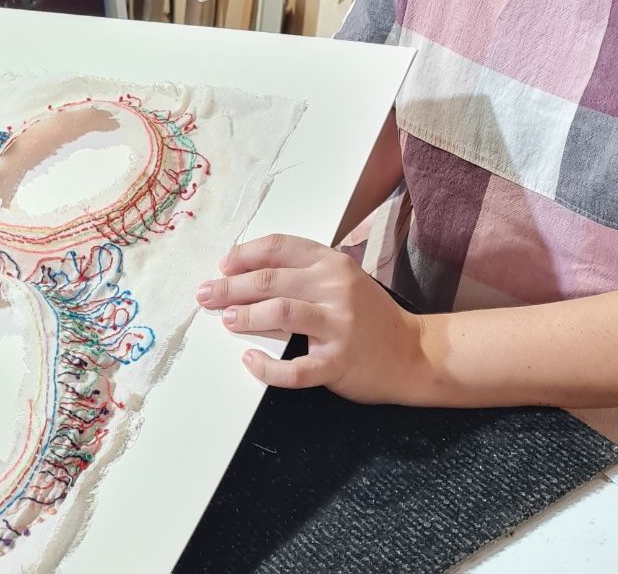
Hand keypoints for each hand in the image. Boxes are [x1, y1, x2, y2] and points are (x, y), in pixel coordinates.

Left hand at [195, 233, 424, 402]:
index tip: (223, 264)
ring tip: (225, 320)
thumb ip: (304, 273)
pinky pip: (294, 369)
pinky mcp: (337, 362)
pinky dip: (266, 367)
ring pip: (280, 313)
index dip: (246, 254)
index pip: (281, 247)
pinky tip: (249, 362)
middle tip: (206, 294)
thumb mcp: (343, 279)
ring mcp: (337, 325)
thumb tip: (248, 273)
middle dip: (231, 286)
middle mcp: (335, 288)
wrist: (412, 352)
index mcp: (332, 264)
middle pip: (271, 279)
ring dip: (245, 316)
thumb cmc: (369, 314)